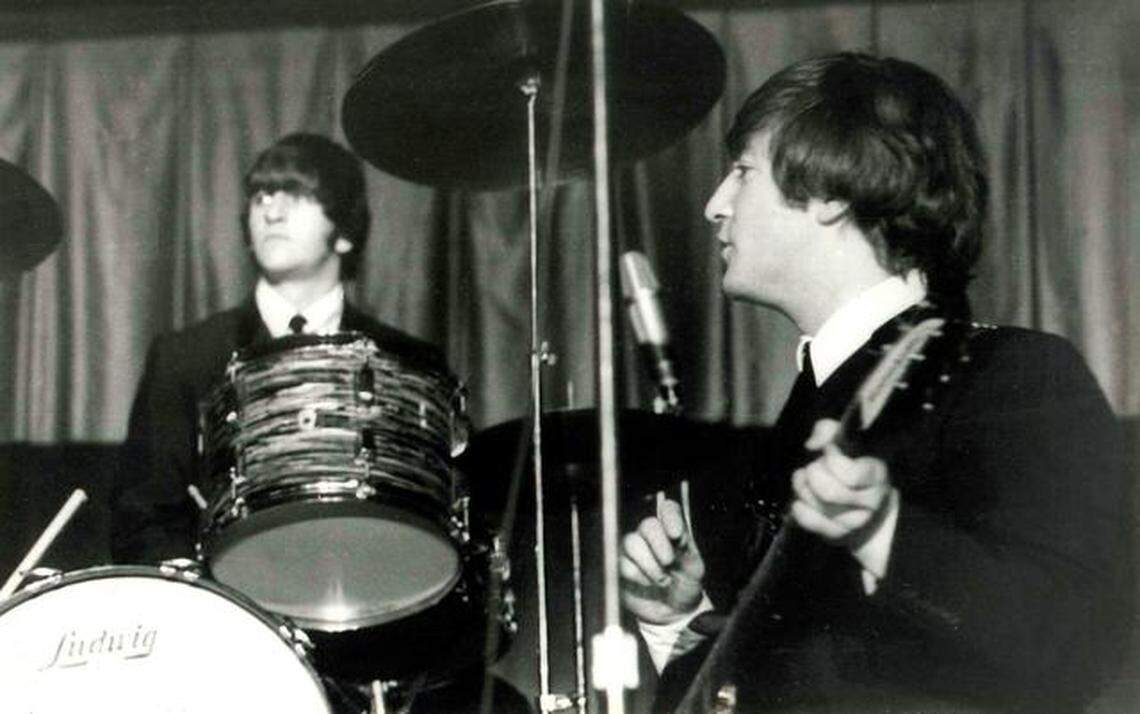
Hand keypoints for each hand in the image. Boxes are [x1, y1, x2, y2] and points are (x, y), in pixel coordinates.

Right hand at [620, 498, 705, 624]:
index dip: (670, 517)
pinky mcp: (620, 564)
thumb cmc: (685, 585)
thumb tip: (676, 535)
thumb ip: (687, 548)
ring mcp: (635, 549)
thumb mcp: (694, 568)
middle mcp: (652, 536)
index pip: (668, 509)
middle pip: (648, 524)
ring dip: (649, 564)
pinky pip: (622, 563)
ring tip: (662, 580)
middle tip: (669, 563)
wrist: (673, 612)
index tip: (676, 535)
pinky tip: (647, 583)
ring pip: (631, 542)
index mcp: (673, 530)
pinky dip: (637, 575)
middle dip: (659, 544)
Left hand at [790, 419, 895, 549]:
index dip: (831, 459)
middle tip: (814, 466)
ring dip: (803, 488)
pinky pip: (809, 521)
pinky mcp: (839, 535)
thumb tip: (812, 444)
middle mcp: (871, 502)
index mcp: (877, 475)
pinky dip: (799, 506)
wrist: (861, 499)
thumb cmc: (849, 462)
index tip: (828, 450)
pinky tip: (801, 498)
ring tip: (807, 480)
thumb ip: (828, 430)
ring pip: (817, 505)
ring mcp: (856, 522)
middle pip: (829, 492)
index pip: (850, 475)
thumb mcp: (844, 439)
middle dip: (814, 474)